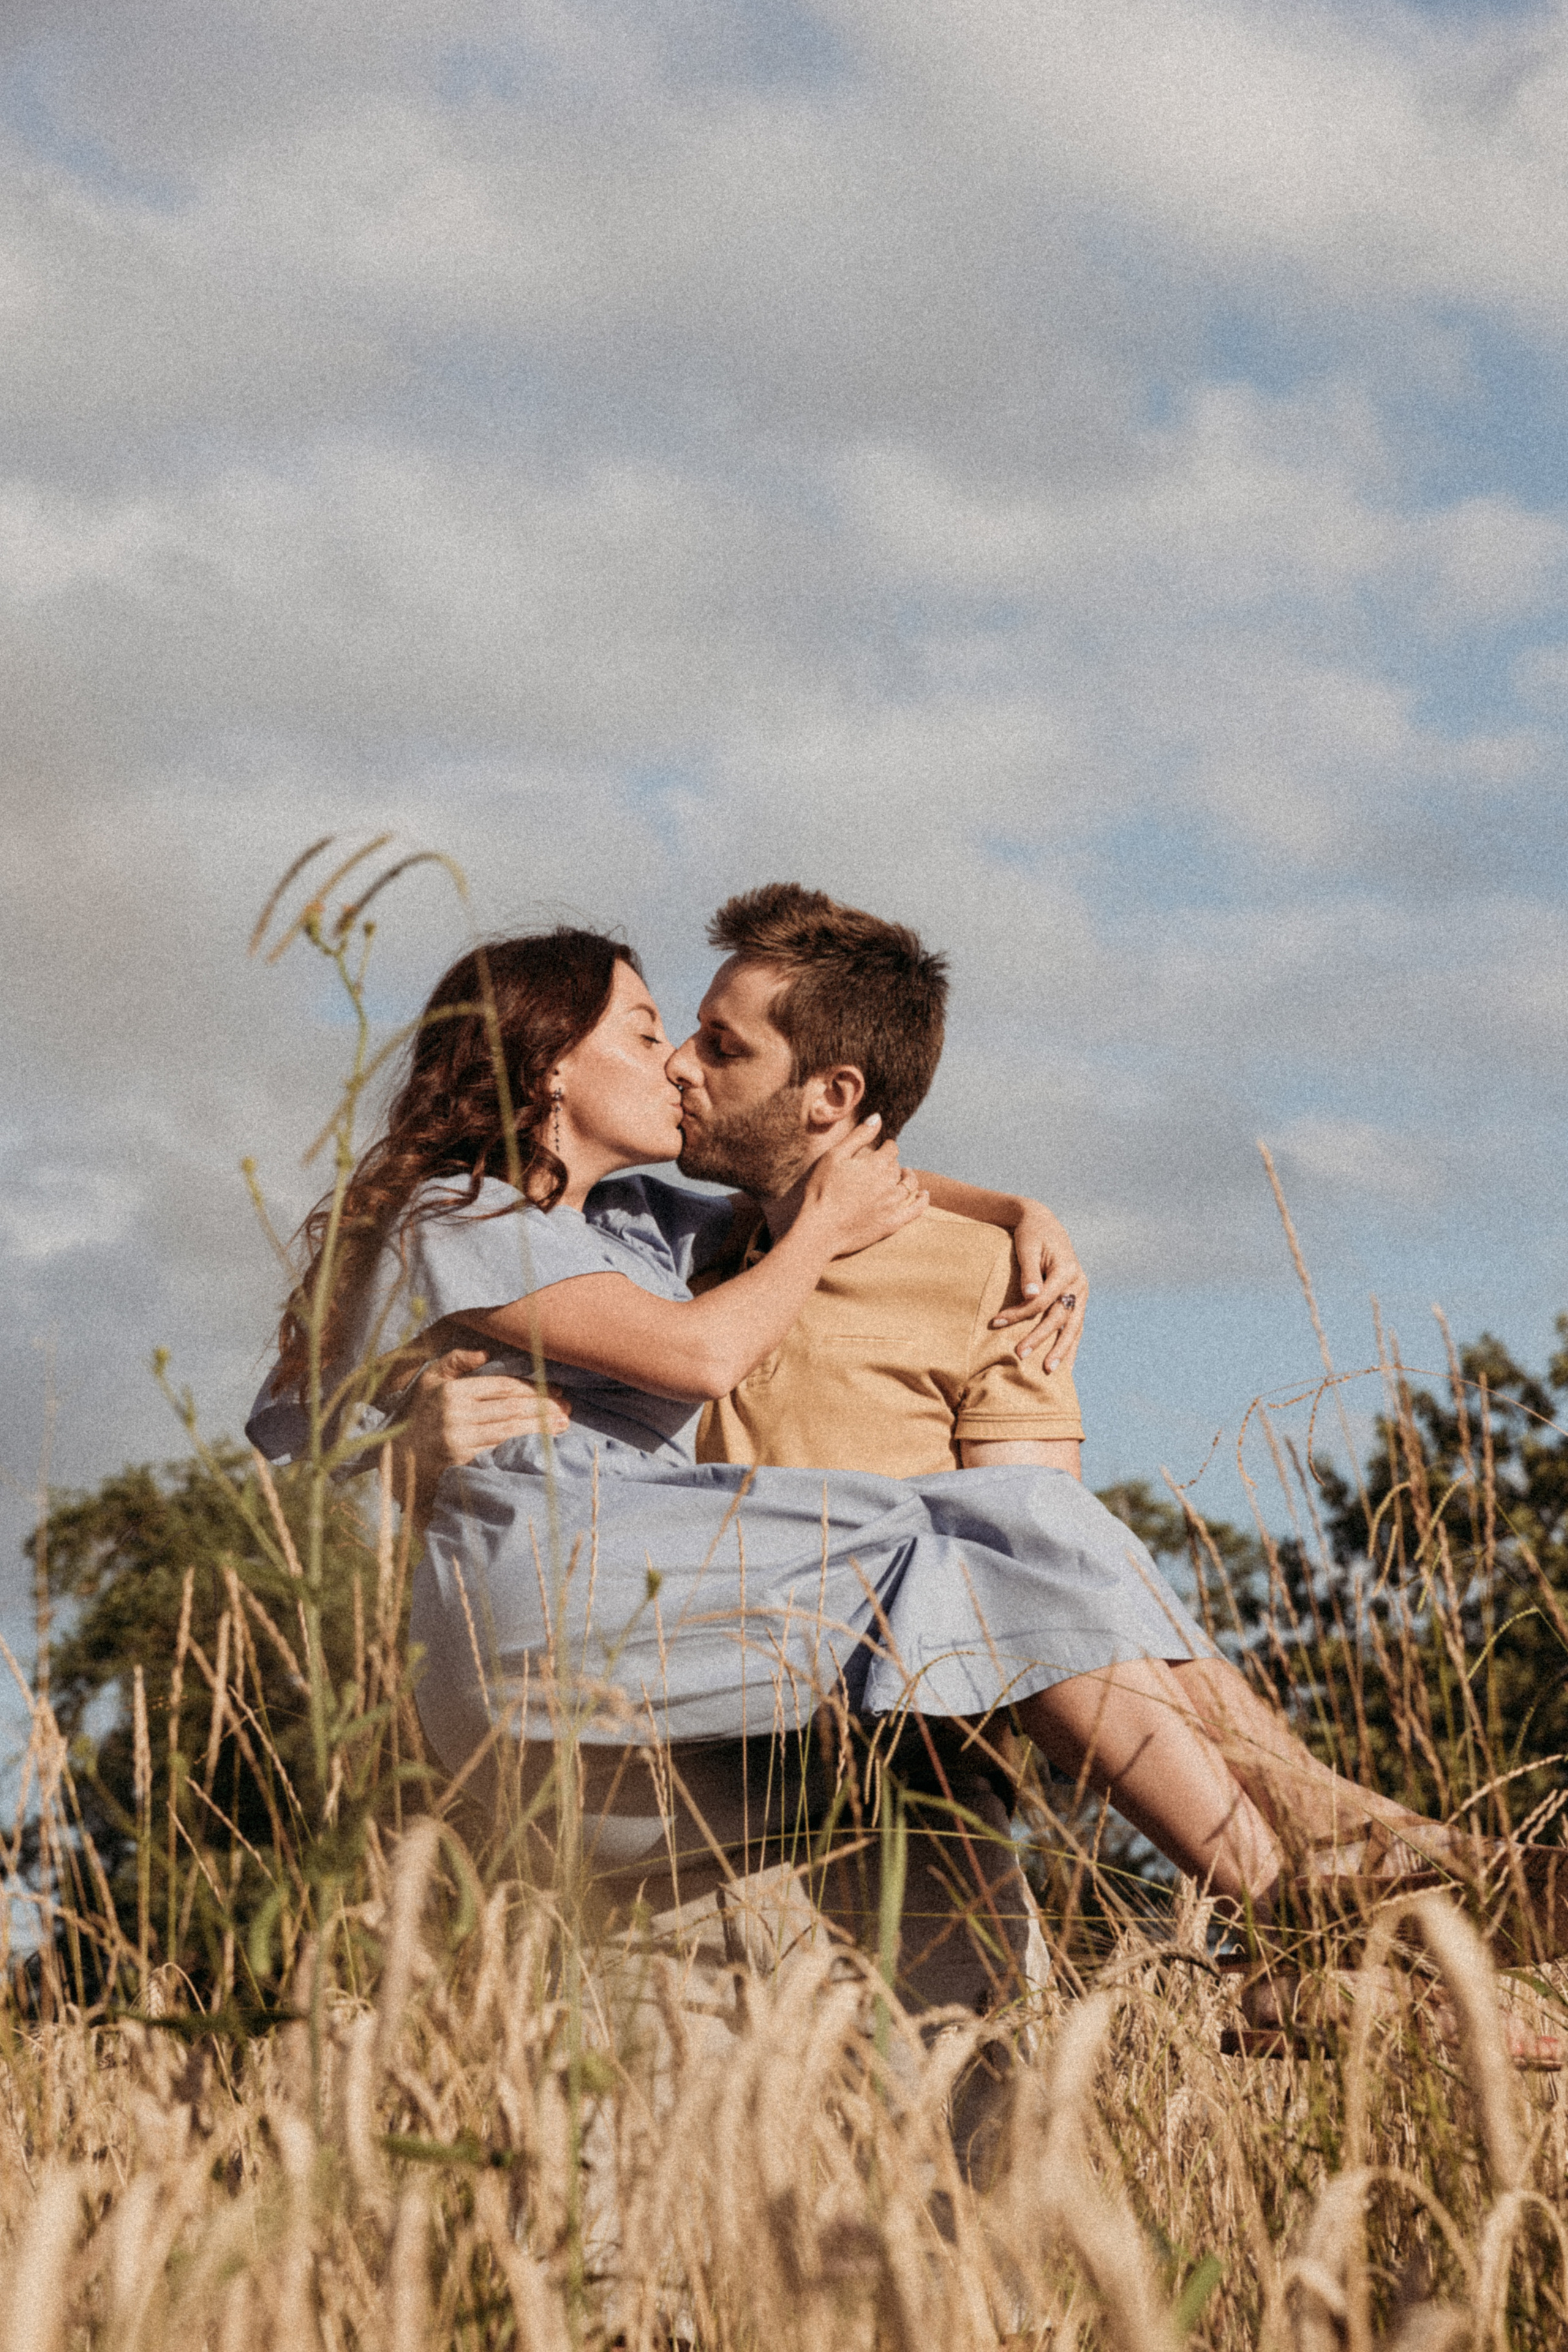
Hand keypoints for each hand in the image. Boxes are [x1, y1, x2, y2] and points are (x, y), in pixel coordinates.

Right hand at [400, 1348, 570, 1485]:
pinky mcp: (461, 1461)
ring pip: (509, 1431)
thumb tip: (484, 1350)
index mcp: (452, 1391)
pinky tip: (540, 1444)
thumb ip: (455, 1361)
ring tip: (563, 1425)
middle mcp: (456, 1415)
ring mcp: (459, 1440)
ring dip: (539, 1428)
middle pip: (510, 1408)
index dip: (532, 1387)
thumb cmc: (417, 1413)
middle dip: (543, 1408)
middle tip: (567, 1409)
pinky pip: (498, 1451)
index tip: (556, 1389)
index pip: (502, 1386)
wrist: (397, 1456)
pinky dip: (521, 1446)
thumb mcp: (429, 1380)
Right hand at [801, 1116, 928, 1257]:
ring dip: (907, 1177)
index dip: (887, 1146)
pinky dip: (922, 1200)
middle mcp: (889, 1183)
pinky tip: (924, 1194)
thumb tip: (878, 1117)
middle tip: (884, 1164)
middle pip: (898, 1167)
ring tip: (904, 1174)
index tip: (882, 1148)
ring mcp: (893, 1205)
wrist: (820, 1229)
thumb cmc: (822, 1190)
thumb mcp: (834, 1156)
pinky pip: (916, 1210)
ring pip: (908, 1185)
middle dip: (893, 1163)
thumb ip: (859, 1136)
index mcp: (876, 1164)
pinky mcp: (892, 1223)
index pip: (891, 1149)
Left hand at [988, 1204, 1087, 1370]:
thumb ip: (1029, 1272)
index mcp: (1067, 1270)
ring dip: (1062, 1350)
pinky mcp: (1078, 1299)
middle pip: (1059, 1318)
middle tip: (1019, 1355)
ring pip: (1073, 1327)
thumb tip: (1030, 1295)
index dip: (1019, 1313)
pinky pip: (1076, 1326)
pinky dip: (1070, 1345)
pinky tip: (1065, 1365)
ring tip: (1050, 1372)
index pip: (1042, 1300)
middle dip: (1040, 1338)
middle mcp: (1079, 1283)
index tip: (995, 1322)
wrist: (1044, 1222)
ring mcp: (1081, 1292)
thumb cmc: (1031, 1233)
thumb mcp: (1027, 1246)